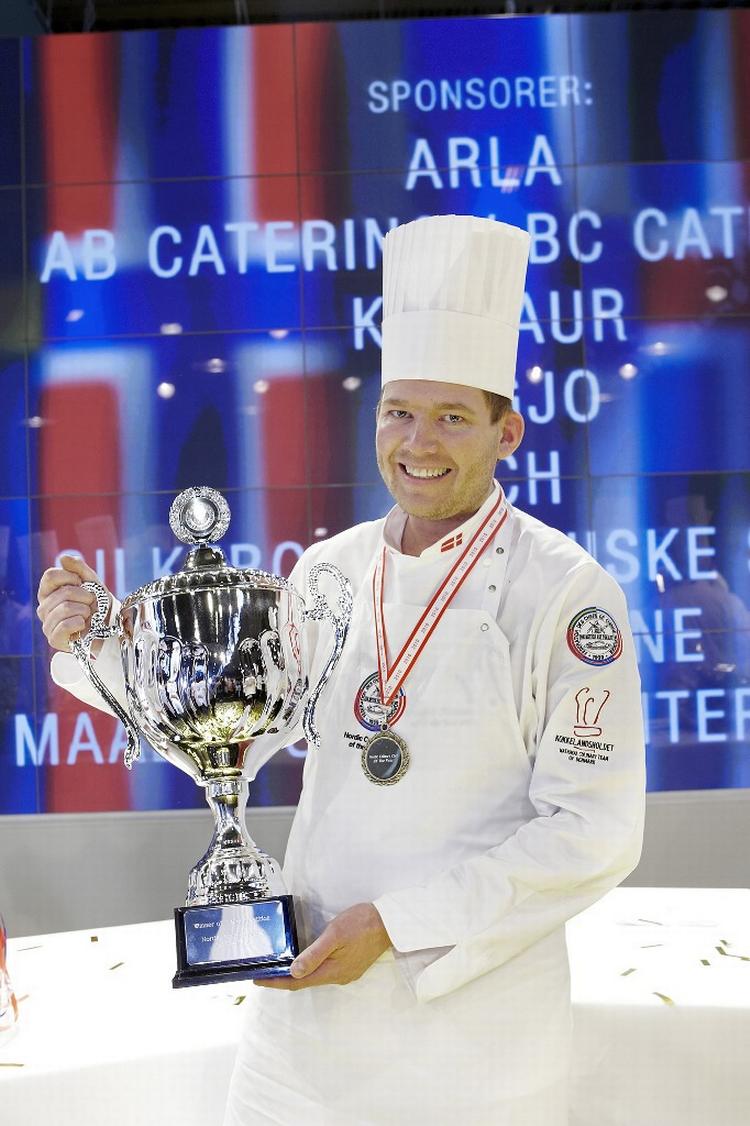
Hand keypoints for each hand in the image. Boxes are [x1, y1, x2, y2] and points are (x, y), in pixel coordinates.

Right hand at [36, 555, 107, 653]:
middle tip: (90, 603)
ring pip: (65, 609)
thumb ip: (78, 568)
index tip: (82, 583)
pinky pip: (64, 626)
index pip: (50, 576)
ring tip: (88, 615)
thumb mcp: (92, 581)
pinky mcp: (54, 639)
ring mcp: (47, 624)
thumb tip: (63, 558)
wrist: (110, 626)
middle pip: (63, 593)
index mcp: (48, 592)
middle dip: (84, 596)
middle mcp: (44, 607)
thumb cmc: (98, 603)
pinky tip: (83, 625)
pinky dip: (80, 623)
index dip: (70, 577)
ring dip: (84, 610)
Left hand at [255, 903, 390, 990]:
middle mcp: (338, 977)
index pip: (297, 982)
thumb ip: (314, 954)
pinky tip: (305, 960)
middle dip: (283, 979)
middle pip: (305, 982)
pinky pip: (325, 970)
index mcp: (332, 971)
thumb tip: (293, 972)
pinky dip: (310, 968)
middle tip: (264, 972)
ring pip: (315, 976)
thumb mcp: (335, 934)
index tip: (257, 981)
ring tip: (280, 966)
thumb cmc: (361, 924)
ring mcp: (346, 972)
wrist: (390, 922)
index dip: (276, 982)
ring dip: (297, 973)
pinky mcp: (351, 965)